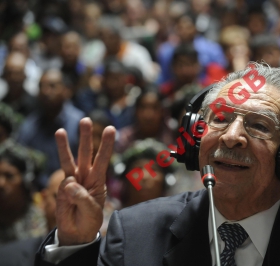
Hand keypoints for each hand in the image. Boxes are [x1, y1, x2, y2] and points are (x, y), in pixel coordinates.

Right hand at [55, 118, 115, 245]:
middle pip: (85, 153)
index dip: (106, 144)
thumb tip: (68, 182)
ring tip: (60, 130)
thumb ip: (82, 197)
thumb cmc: (89, 219)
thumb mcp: (92, 210)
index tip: (111, 129)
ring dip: (64, 146)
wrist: (77, 232)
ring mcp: (72, 181)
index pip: (103, 158)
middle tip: (86, 119)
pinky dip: (66, 188)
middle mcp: (85, 175)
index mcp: (98, 178)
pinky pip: (64, 183)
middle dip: (85, 136)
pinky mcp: (61, 188)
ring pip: (69, 160)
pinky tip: (70, 198)